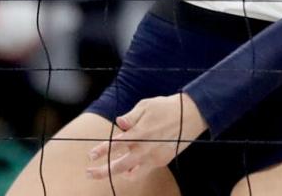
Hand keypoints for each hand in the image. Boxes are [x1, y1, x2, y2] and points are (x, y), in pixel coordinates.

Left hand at [85, 93, 206, 180]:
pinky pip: (144, 170)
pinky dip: (135, 169)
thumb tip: (119, 123)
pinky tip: (130, 162)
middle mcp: (145, 149)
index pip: (114, 146)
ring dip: (120, 173)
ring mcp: (154, 158)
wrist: (191, 115)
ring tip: (111, 169)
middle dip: (102, 172)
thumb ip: (130, 117)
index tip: (90, 155)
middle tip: (90, 173)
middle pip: (119, 166)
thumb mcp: (146, 105)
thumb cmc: (166, 107)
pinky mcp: (162, 161)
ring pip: (132, 175)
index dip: (100, 151)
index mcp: (139, 134)